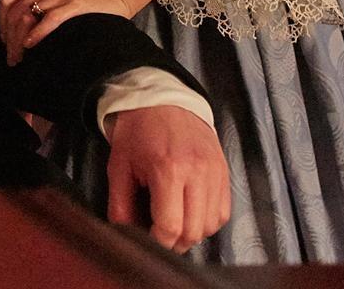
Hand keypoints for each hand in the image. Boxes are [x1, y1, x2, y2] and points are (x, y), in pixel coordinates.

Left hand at [0, 0, 160, 65]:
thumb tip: (19, 16)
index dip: (1, 22)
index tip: (5, 39)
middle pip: (14, 12)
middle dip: (8, 37)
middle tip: (11, 56)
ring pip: (27, 17)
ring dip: (19, 41)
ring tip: (19, 58)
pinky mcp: (75, 2)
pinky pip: (49, 19)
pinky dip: (37, 33)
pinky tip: (31, 45)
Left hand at [104, 104, 230, 251]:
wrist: (163, 101)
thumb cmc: (138, 132)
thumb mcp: (119, 166)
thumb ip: (120, 205)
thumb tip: (125, 236)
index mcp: (168, 169)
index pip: (170, 227)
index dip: (157, 242)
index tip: (146, 240)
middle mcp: (198, 172)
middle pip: (193, 231)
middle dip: (174, 242)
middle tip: (158, 236)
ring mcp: (215, 173)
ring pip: (210, 226)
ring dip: (192, 233)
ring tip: (173, 223)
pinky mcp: (224, 172)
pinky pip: (222, 213)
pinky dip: (207, 221)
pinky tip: (189, 213)